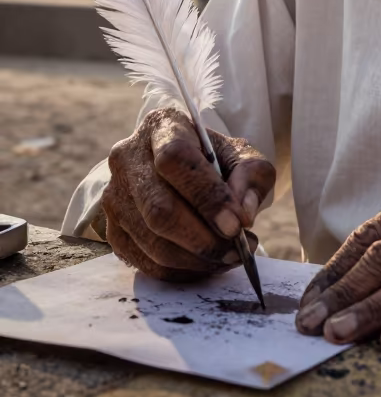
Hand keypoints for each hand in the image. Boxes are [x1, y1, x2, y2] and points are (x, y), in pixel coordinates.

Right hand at [101, 106, 275, 281]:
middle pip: (159, 208)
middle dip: (203, 238)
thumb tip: (243, 214)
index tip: (237, 224)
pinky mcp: (112, 229)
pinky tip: (207, 263)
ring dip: (196, 259)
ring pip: (152, 240)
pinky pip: (145, 262)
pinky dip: (181, 271)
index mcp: (161, 126)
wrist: (182, 170)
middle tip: (237, 249)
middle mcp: (127, 157)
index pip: (175, 158)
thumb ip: (251, 175)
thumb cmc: (213, 160)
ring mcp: (114, 195)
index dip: (206, 195)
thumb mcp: (240, 154)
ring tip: (230, 256)